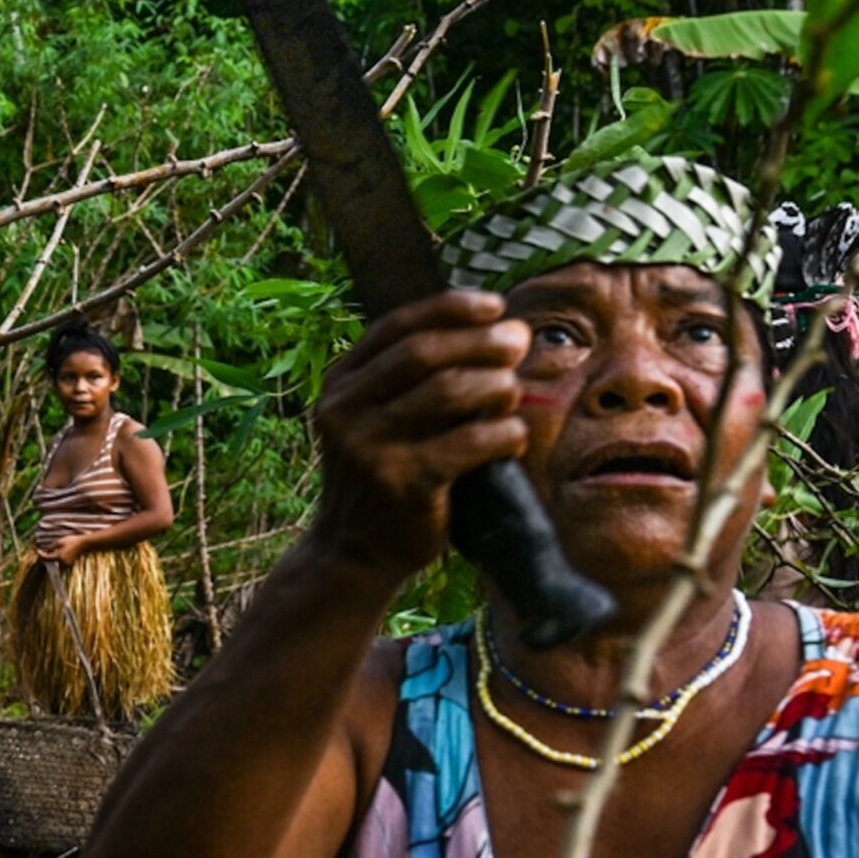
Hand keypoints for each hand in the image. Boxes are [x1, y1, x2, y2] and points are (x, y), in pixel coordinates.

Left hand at [36, 532, 85, 567]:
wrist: (83, 543)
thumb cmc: (71, 541)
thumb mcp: (59, 542)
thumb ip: (51, 548)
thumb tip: (45, 552)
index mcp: (59, 556)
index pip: (46, 558)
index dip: (40, 554)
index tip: (37, 550)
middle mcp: (62, 562)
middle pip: (50, 561)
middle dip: (46, 556)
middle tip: (42, 551)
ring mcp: (66, 564)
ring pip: (55, 562)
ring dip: (52, 558)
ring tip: (50, 551)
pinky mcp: (69, 564)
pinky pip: (60, 562)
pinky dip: (58, 559)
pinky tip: (59, 553)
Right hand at [309, 292, 530, 576]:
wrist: (354, 552)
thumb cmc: (385, 476)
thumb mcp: (377, 420)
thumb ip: (414, 379)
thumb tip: (497, 329)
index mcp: (340, 385)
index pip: (396, 327)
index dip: (449, 308)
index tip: (494, 305)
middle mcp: (344, 411)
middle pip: (422, 354)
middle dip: (480, 341)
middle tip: (519, 342)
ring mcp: (369, 449)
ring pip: (448, 392)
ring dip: (495, 384)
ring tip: (513, 391)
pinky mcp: (402, 484)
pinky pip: (468, 444)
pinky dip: (503, 433)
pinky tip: (514, 437)